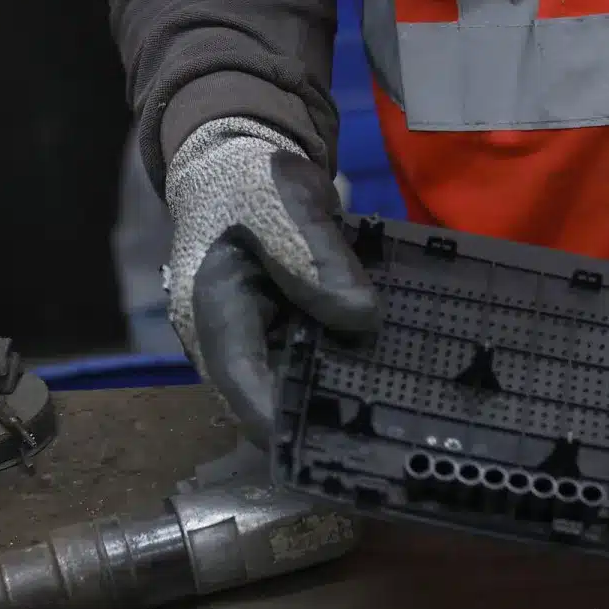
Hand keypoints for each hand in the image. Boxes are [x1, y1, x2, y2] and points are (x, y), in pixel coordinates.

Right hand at [163, 117, 378, 443]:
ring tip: (396, 415)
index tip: (321, 447)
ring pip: (295, 382)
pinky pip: (314, 358)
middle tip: (379, 436)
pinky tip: (393, 375)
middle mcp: (231, 336)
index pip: (241, 381)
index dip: (278, 420)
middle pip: (270, 393)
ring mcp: (258, 336)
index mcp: (212, 309)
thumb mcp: (287, 209)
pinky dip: (347, 365)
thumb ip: (318, 262)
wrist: (247, 162)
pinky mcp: (286, 329)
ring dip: (338, 394)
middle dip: (317, 416)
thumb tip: (362, 318)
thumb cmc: (255, 183)